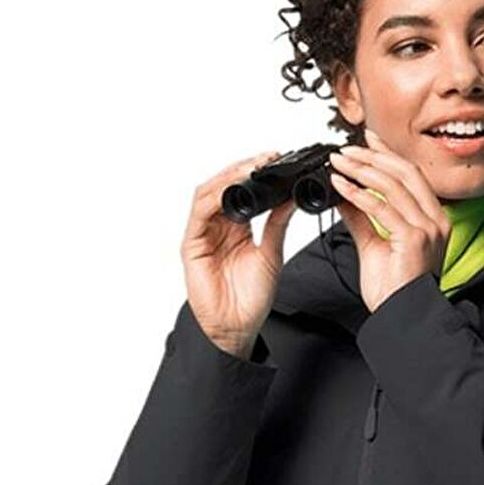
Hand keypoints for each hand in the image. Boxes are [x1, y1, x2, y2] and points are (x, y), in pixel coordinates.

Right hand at [181, 148, 295, 354]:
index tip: (277, 160)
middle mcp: (217, 226)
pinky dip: (214, 198)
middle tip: (266, 157)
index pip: (241, 189)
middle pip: (223, 185)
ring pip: (208, 193)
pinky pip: (199, 213)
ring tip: (251, 168)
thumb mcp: (272, 253)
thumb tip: (291, 197)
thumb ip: (277, 224)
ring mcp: (203, 233)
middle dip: (243, 168)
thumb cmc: (251, 297)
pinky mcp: (192, 244)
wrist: (238, 327)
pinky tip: (231, 191)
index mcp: (236, 226)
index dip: (256, 172)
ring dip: (229, 177)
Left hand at [328, 144, 450, 313]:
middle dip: (373, 156)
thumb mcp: (375, 246)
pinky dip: (358, 193)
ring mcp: (427, 229)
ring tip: (338, 162)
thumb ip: (362, 219)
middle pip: (405, 172)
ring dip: (361, 169)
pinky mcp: (413, 239)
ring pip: (393, 185)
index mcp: (433, 219)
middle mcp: (435, 220)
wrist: (402, 317)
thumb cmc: (396, 290)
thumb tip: (345, 195)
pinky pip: (382, 208)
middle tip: (345, 149)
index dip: (388, 153)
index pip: (411, 175)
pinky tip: (340, 185)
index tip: (367, 138)